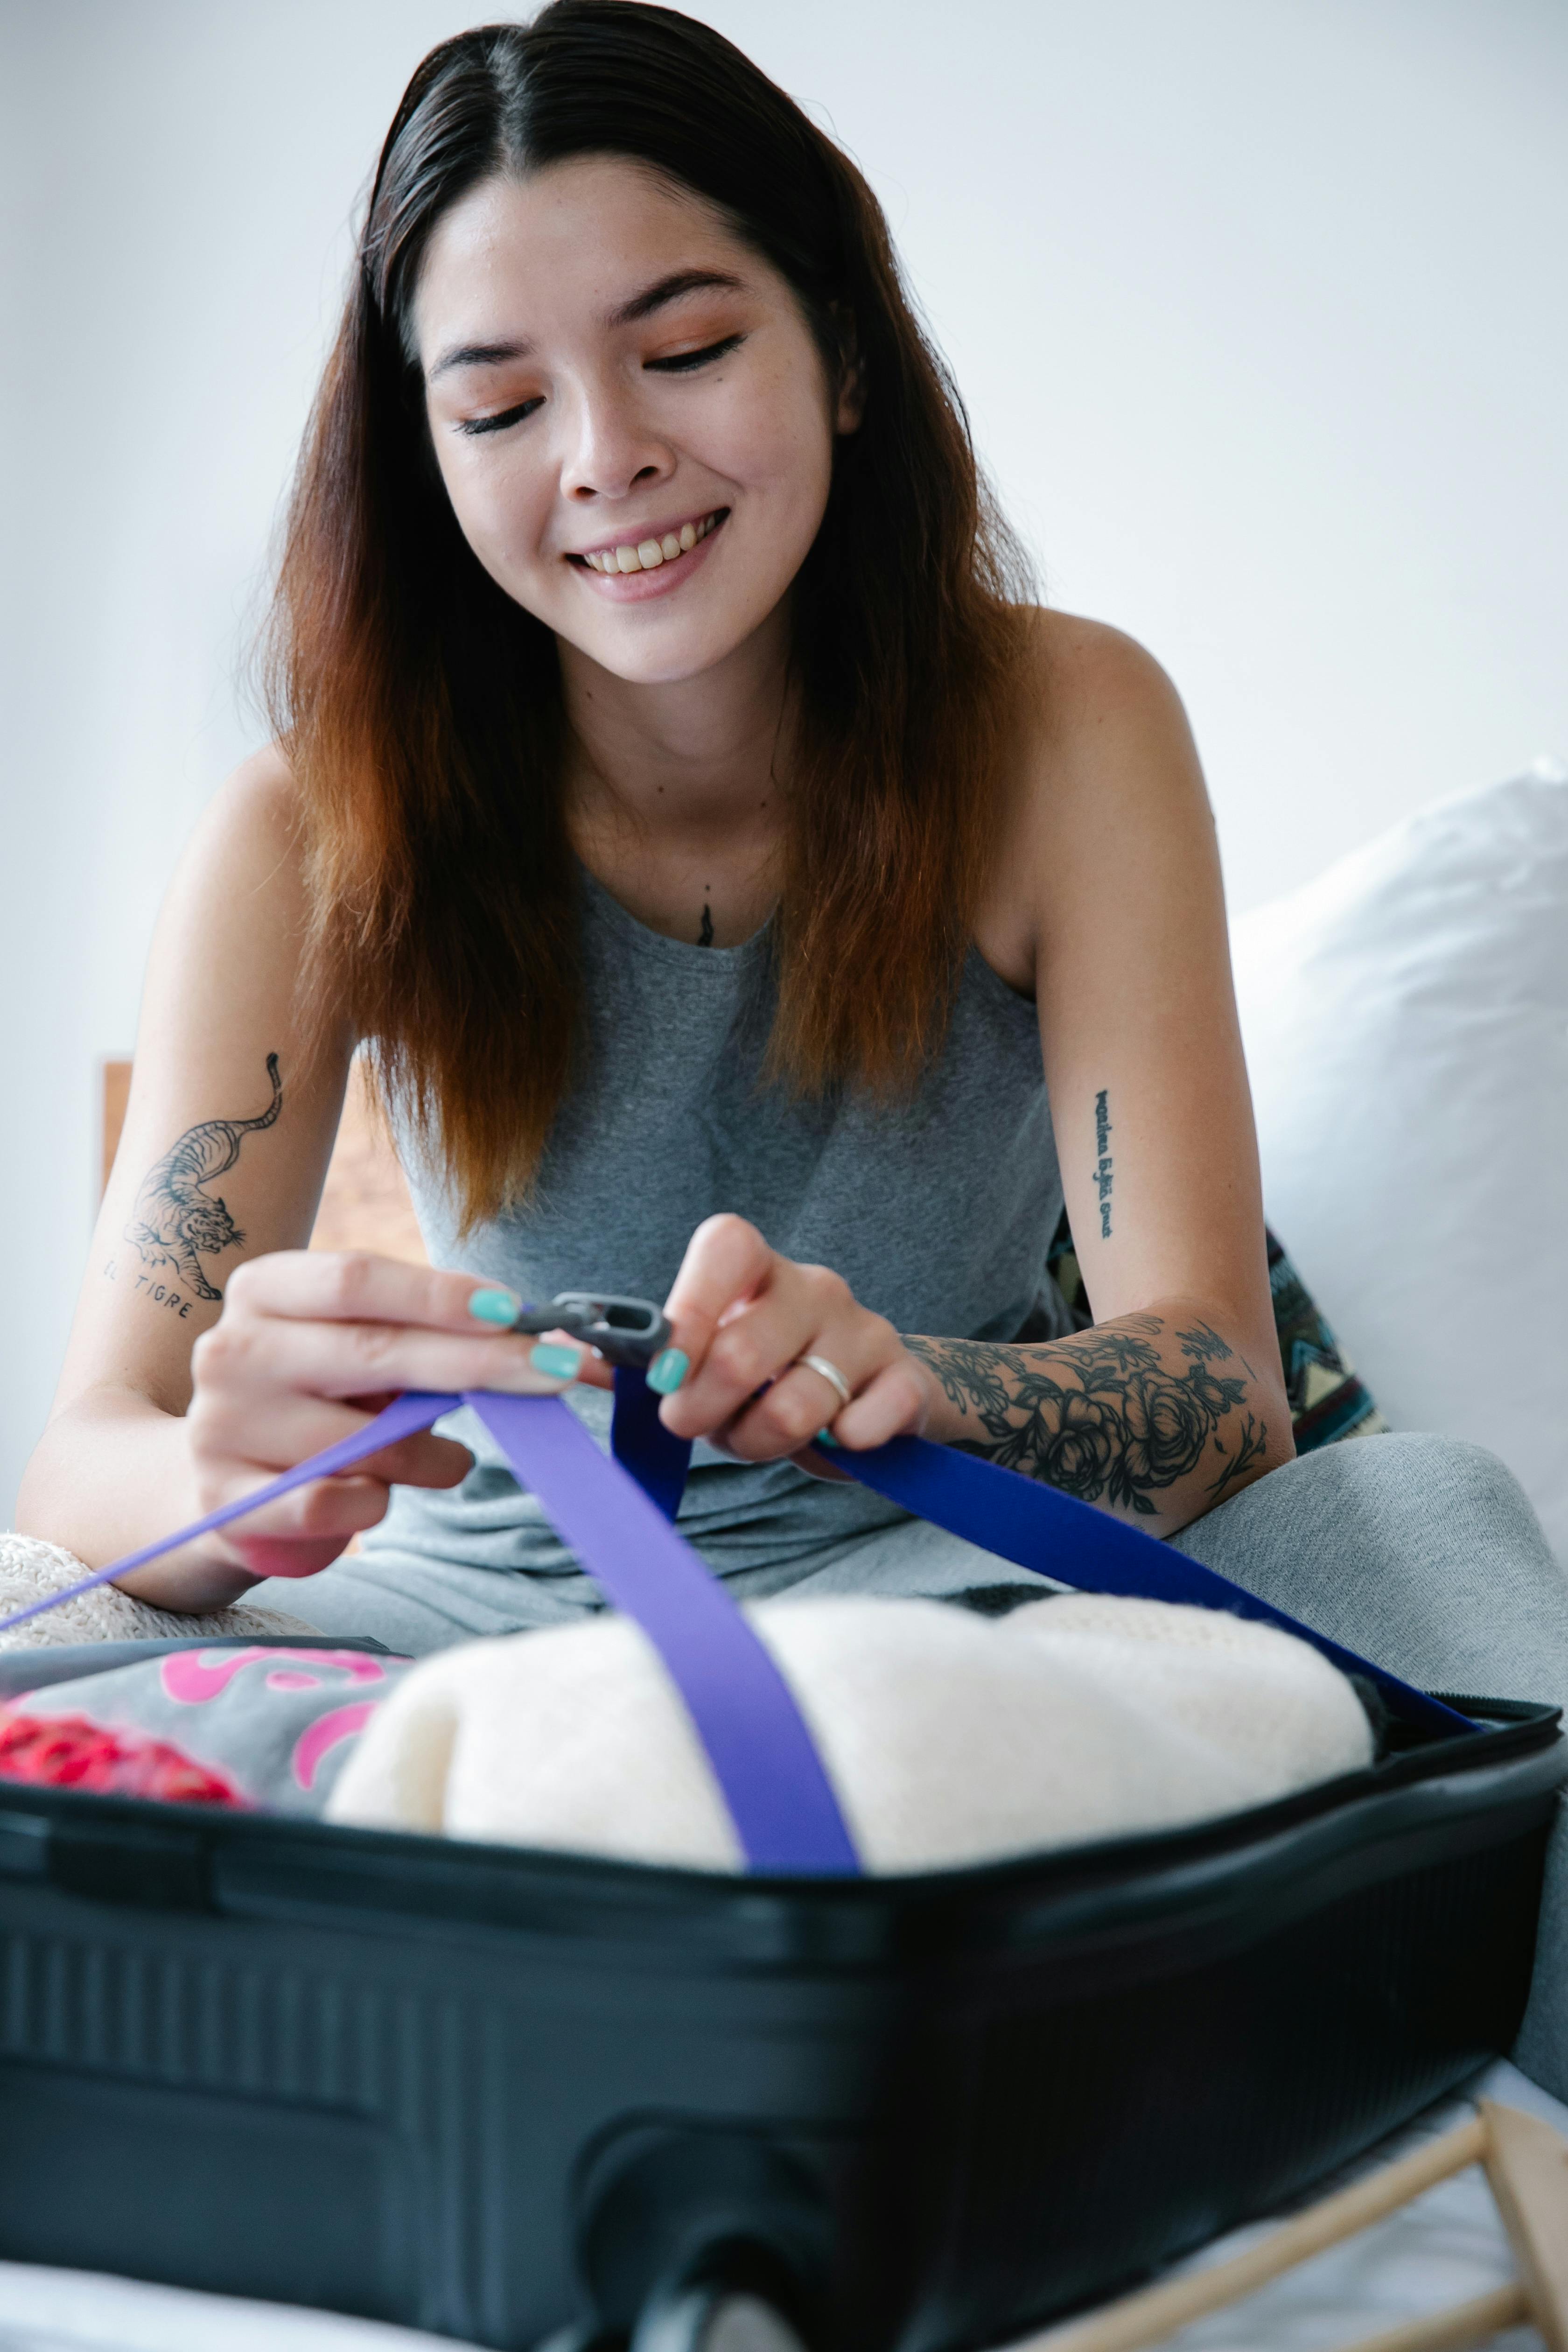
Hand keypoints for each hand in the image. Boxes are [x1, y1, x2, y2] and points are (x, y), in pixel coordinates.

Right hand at [182, 1251, 607, 1583]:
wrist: (223, 1471)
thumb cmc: (318, 1394)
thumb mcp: (356, 1348)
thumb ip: (428, 1338)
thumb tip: (552, 1343)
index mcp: (264, 1289)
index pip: (358, 1278)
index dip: (441, 1295)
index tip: (516, 1310)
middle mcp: (232, 1349)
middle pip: (373, 1351)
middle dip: (479, 1363)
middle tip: (556, 1371)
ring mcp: (219, 1426)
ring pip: (362, 1443)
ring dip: (430, 1455)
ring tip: (447, 1458)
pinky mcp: (221, 1500)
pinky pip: (329, 1504)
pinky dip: (375, 1502)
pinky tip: (380, 1493)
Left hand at [653, 1216, 936, 1466]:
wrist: (867, 1397)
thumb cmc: (764, 1376)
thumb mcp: (700, 1360)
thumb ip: (631, 1358)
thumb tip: (557, 1351)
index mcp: (758, 1268)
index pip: (727, 1247)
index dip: (689, 1307)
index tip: (662, 1370)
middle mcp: (815, 1288)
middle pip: (744, 1352)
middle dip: (702, 1410)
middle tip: (691, 1425)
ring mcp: (865, 1330)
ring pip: (796, 1407)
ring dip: (758, 1442)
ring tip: (754, 1437)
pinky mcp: (905, 1380)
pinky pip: (867, 1423)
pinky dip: (837, 1449)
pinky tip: (832, 1441)